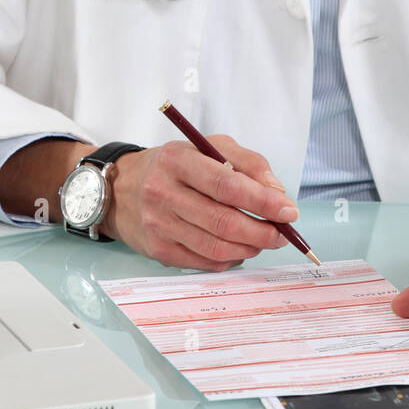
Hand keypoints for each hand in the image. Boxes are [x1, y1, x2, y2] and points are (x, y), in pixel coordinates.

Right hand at [97, 135, 298, 269]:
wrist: (120, 189)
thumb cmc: (173, 166)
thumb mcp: (207, 146)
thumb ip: (247, 161)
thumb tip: (276, 192)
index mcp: (178, 161)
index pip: (226, 185)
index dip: (262, 201)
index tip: (288, 210)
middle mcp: (163, 193)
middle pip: (223, 222)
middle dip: (262, 231)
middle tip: (282, 232)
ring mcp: (159, 225)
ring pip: (216, 247)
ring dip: (250, 247)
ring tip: (263, 239)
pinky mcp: (158, 250)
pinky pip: (205, 262)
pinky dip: (230, 258)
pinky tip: (238, 248)